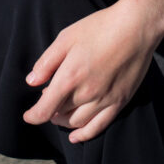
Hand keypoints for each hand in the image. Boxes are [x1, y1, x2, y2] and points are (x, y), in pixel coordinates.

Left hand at [23, 0, 157, 142]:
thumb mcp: (66, 37)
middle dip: (50, 109)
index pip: (45, 108)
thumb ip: (47, 62)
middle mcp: (86, 93)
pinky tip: (76, 136)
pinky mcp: (119, 101)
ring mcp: (104, 100)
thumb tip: (31, 81)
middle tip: (47, 99)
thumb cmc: (99, 27)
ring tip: (58, 114)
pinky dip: (84, 134)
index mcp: (70, 76)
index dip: (33, 115)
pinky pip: (99, 126)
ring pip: (77, 122)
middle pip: (60, 112)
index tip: (27, 116)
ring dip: (64, 121)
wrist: (136, 27)